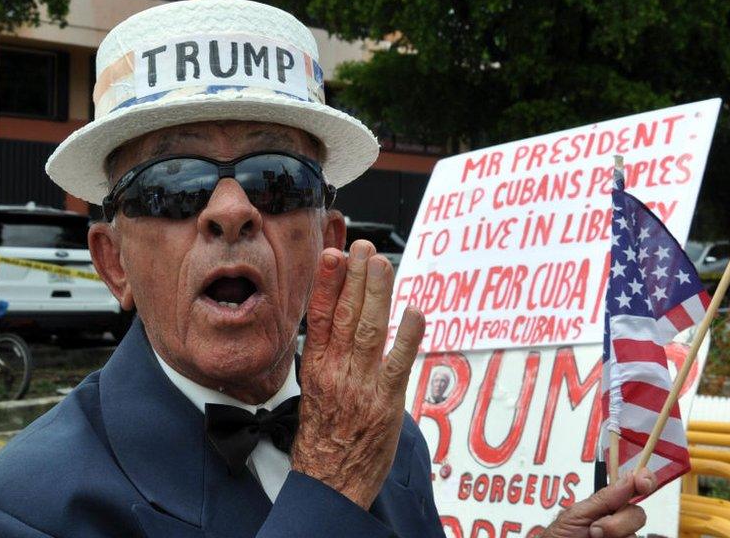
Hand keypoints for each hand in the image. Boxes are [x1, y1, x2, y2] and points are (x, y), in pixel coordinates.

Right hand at [291, 241, 423, 508]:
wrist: (330, 481)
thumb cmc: (324, 437)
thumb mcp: (314, 391)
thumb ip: (328, 356)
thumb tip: (339, 322)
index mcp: (316, 367)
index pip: (320, 316)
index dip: (328, 282)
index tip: (334, 253)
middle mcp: (336, 371)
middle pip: (346, 315)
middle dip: (356, 277)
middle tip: (365, 247)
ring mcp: (362, 385)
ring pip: (370, 330)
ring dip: (378, 294)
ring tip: (382, 264)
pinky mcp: (386, 401)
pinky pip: (399, 363)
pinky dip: (408, 336)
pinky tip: (415, 311)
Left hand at [543, 469, 656, 537]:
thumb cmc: (561, 537)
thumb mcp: (577, 514)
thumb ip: (603, 499)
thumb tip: (629, 478)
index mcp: (608, 505)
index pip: (633, 487)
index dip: (643, 480)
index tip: (642, 483)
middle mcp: (619, 522)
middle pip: (638, 514)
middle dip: (619, 521)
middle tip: (594, 529)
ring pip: (636, 535)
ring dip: (615, 536)